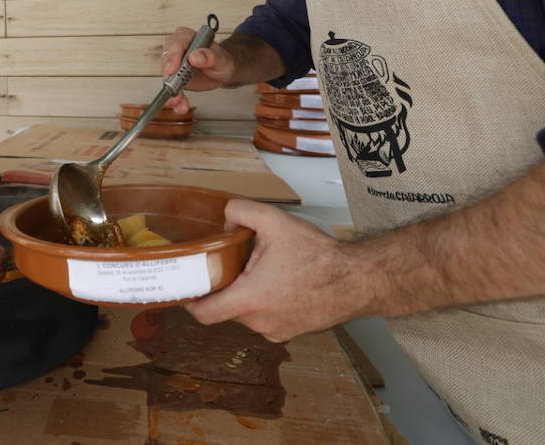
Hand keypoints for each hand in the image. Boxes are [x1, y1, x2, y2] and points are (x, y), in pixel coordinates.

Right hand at [160, 25, 234, 113]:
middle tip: (173, 88)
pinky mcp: (175, 80)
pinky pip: (173, 90)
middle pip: (166, 61)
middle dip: (169, 77)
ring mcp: (174, 65)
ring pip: (167, 78)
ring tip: (178, 102)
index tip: (171, 69)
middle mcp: (177, 50)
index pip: (175, 44)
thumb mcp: (220, 57)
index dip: (172, 57)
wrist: (222, 71)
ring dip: (172, 92)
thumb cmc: (221, 59)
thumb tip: (195, 57)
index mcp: (186, 37)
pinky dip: (177, 100)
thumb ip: (209, 56)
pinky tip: (181, 106)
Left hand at [184, 198, 363, 340]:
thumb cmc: (320, 257)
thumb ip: (240, 211)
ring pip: (247, 313)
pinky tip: (280, 283)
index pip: (203, 313)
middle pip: (225, 308)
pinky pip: (266, 318)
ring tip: (264, 271)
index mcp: (249, 300)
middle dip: (227, 286)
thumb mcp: (274, 221)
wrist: (357, 280)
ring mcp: (275, 331)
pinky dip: (266, 302)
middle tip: (235, 264)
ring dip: (248, 294)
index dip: (190, 301)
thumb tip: (225, 219)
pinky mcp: (290, 333)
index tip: (187, 288)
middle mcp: (259, 322)